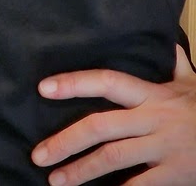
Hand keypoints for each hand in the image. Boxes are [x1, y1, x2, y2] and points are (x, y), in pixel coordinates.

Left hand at [31, 46, 195, 184]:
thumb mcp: (194, 86)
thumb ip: (177, 67)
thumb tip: (171, 46)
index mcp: (152, 94)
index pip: (106, 81)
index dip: (74, 83)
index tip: (43, 88)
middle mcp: (152, 118)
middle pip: (100, 126)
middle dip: (65, 140)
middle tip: (38, 154)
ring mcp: (163, 147)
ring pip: (113, 158)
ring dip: (81, 171)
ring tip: (56, 180)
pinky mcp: (175, 173)